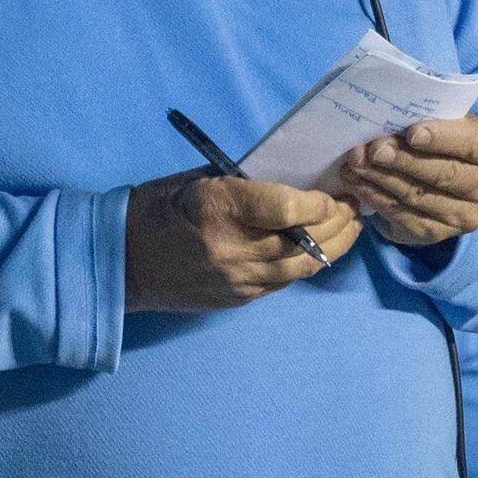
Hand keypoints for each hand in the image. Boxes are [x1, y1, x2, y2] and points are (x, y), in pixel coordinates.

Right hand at [125, 167, 361, 311]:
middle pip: (304, 241)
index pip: (289, 208)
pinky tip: (320, 249)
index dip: (321, 202)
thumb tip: (291, 178)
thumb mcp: (198, 179)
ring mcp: (237, 281)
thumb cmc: (157, 206)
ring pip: (302, 268)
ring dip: (333, 248)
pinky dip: (307, 263)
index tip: (335, 191)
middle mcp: (233, 249)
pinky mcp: (237, 300)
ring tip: (350, 228)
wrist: (122, 259)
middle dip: (337, 223)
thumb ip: (243, 182)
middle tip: (355, 205)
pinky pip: (284, 281)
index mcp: (220, 208)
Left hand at [339, 117, 477, 246]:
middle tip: (372, 149)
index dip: (442, 138)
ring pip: (420, 198)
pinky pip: (405, 219)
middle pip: (445, 175)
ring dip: (382, 180)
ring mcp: (468, 216)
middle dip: (404, 161)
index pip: (475, 144)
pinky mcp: (440, 234)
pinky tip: (357, 184)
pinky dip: (377, 200)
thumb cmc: (451, 131)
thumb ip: (434, 114)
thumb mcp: (454, 115)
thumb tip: (392, 112)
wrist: (459, 169)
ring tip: (354, 162)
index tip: (411, 132)